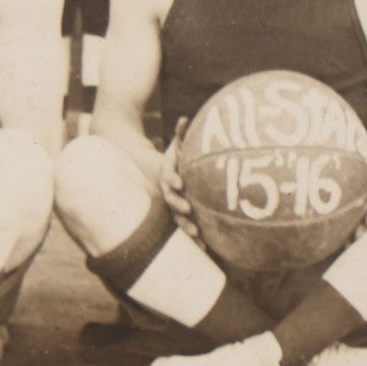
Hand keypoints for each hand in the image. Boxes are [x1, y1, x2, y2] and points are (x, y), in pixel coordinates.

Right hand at [158, 117, 203, 241]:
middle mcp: (168, 193)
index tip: (181, 183)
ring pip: (177, 219)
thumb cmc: (176, 159)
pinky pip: (186, 228)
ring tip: (196, 234)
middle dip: (179, 206)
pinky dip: (195, 238)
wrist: (161, 177)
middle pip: (171, 201)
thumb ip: (180, 134)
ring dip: (186, 226)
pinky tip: (205, 248)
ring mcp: (174, 207)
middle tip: (188, 209)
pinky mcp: (181, 218)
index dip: (173, 180)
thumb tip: (184, 118)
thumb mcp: (177, 146)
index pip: (169, 178)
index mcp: (168, 176)